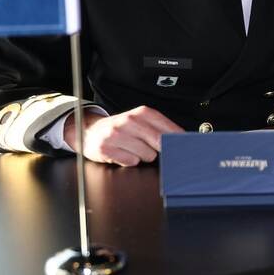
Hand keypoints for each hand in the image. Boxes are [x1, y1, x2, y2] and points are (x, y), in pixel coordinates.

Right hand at [66, 106, 182, 166]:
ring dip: (143, 156)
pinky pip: (131, 162)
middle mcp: (130, 121)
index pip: (170, 129)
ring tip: (132, 149)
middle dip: (160, 150)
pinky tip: (122, 153)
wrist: (90, 131)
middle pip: (160, 143)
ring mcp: (117, 135)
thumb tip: (183, 141)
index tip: (183, 148)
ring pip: (147, 155)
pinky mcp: (107, 149)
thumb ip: (161, 129)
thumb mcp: (141, 122)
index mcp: (142, 113)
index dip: (178, 142)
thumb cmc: (121, 129)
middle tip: (153, 148)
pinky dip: (129, 161)